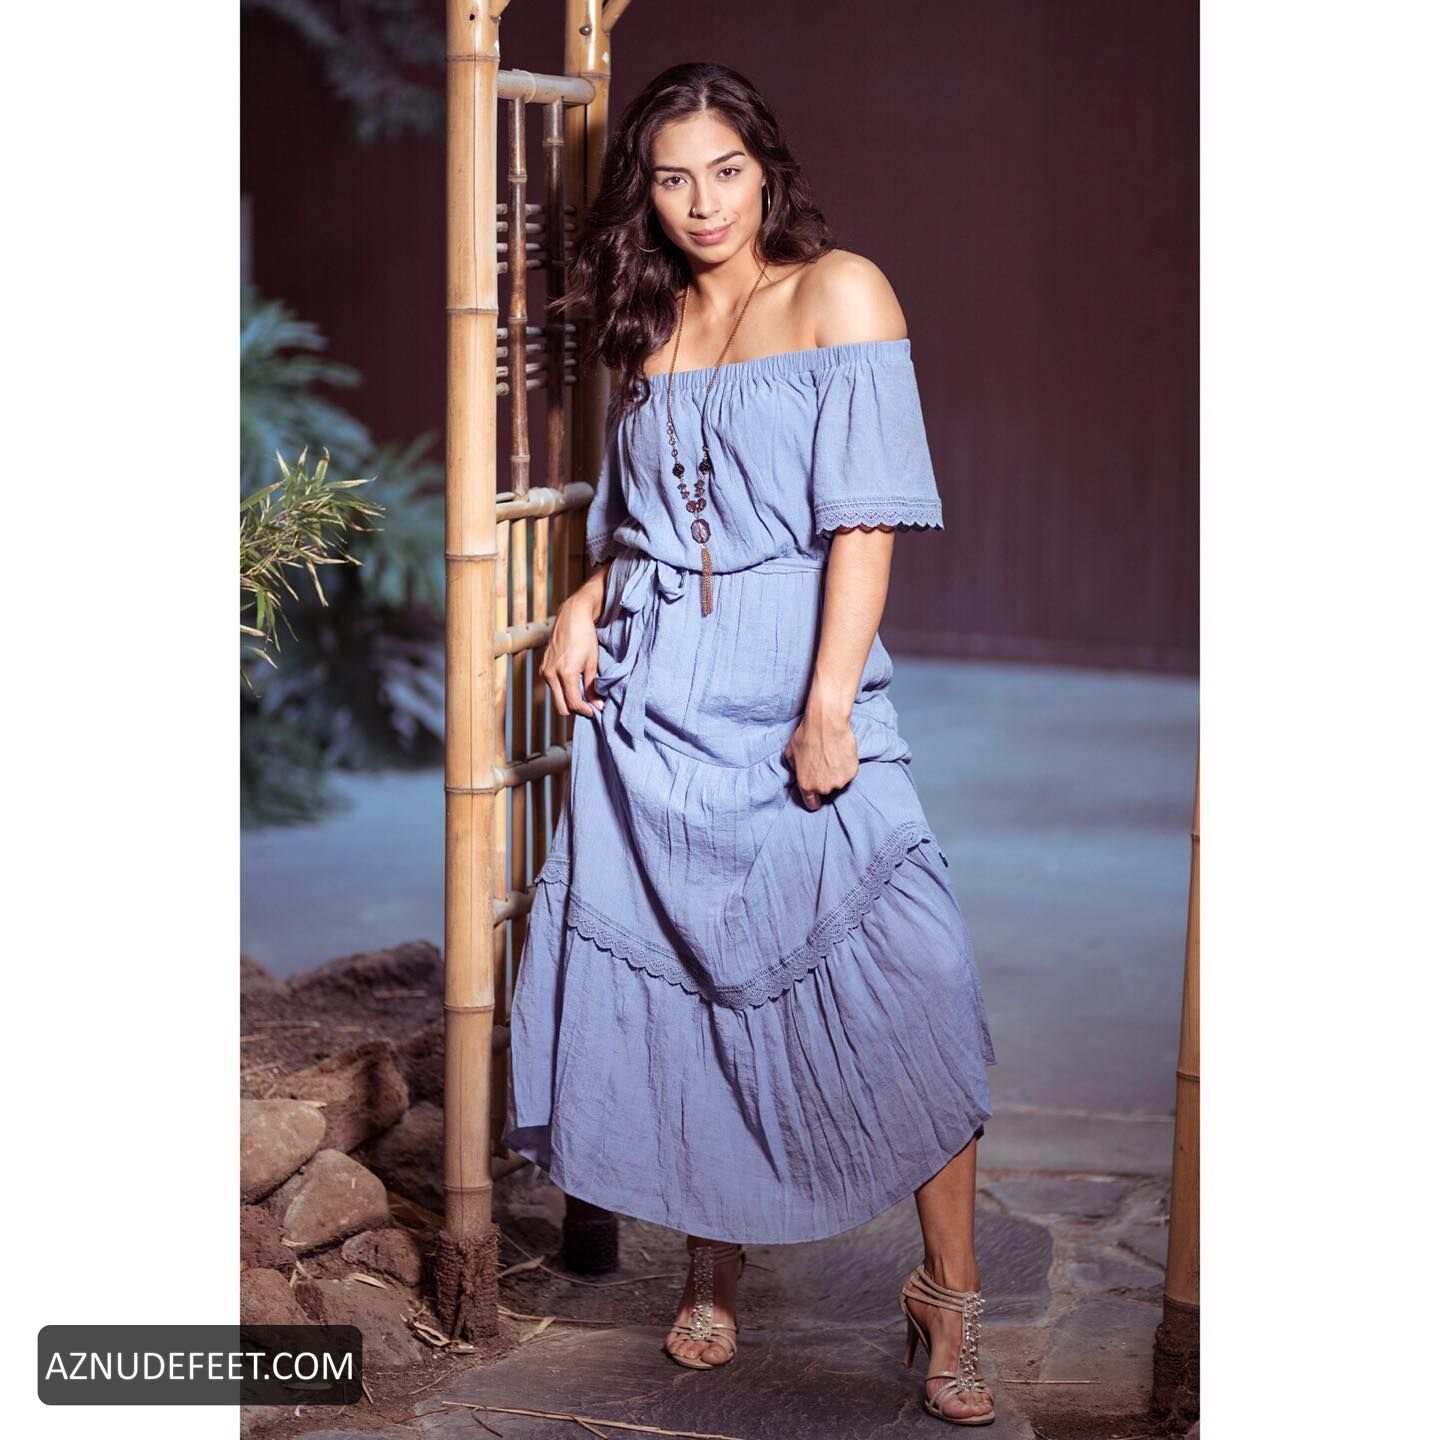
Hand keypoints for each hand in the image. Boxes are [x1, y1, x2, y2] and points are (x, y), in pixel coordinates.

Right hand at [540, 588, 605, 718]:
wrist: (571, 617)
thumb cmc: (584, 637)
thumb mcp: (592, 662)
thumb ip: (592, 686)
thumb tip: (597, 705)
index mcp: (565, 674)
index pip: (573, 704)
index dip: (585, 711)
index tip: (594, 711)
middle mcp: (551, 674)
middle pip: (561, 707)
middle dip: (575, 709)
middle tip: (589, 705)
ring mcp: (545, 671)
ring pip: (556, 698)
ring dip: (569, 699)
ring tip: (583, 692)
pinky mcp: (543, 668)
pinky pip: (553, 687)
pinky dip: (563, 690)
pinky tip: (574, 682)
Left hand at [782, 708, 858, 810]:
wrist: (827, 723)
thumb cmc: (806, 735)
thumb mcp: (790, 753)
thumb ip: (795, 769)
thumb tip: (798, 772)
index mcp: (806, 785)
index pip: (812, 804)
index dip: (813, 799)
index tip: (816, 795)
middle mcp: (823, 787)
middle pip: (826, 791)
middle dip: (824, 781)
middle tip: (823, 763)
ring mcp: (839, 781)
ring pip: (839, 782)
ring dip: (836, 773)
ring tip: (832, 756)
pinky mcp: (852, 772)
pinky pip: (848, 773)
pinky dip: (846, 766)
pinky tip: (841, 753)